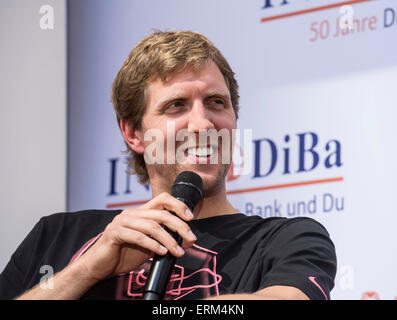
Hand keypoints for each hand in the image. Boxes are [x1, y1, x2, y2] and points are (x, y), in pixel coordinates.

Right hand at [76, 192, 196, 281]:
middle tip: (191, 239)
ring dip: (169, 240)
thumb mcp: (148, 245)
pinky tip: (161, 252)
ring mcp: (121, 222)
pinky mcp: (114, 233)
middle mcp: (131, 214)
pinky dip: (152, 244)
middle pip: (161, 214)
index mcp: (140, 213)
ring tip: (178, 251)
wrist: (99, 266)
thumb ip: (163, 239)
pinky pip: (138, 236)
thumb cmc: (124, 255)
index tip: (190, 217)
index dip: (178, 205)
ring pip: (152, 226)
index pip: (162, 199)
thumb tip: (185, 240)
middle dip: (180, 226)